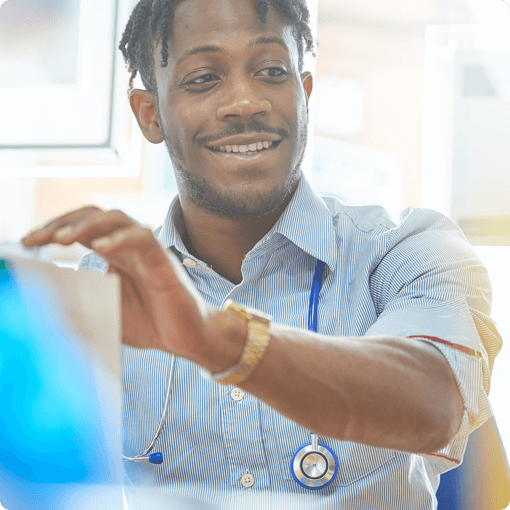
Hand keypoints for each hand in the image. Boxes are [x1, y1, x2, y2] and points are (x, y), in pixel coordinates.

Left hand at [21, 206, 214, 362]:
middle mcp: (128, 248)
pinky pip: (144, 239)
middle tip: (36, 237)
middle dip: (62, 221)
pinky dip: (122, 238)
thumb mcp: (104, 313)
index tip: (27, 241)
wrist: (186, 338)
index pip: (81, 228)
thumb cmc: (150, 323)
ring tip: (62, 238)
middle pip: (95, 215)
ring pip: (118, 219)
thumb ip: (79, 304)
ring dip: (87, 225)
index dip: (53, 229)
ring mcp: (147, 252)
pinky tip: (102, 247)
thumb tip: (43, 303)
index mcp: (113, 256)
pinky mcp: (163, 263)